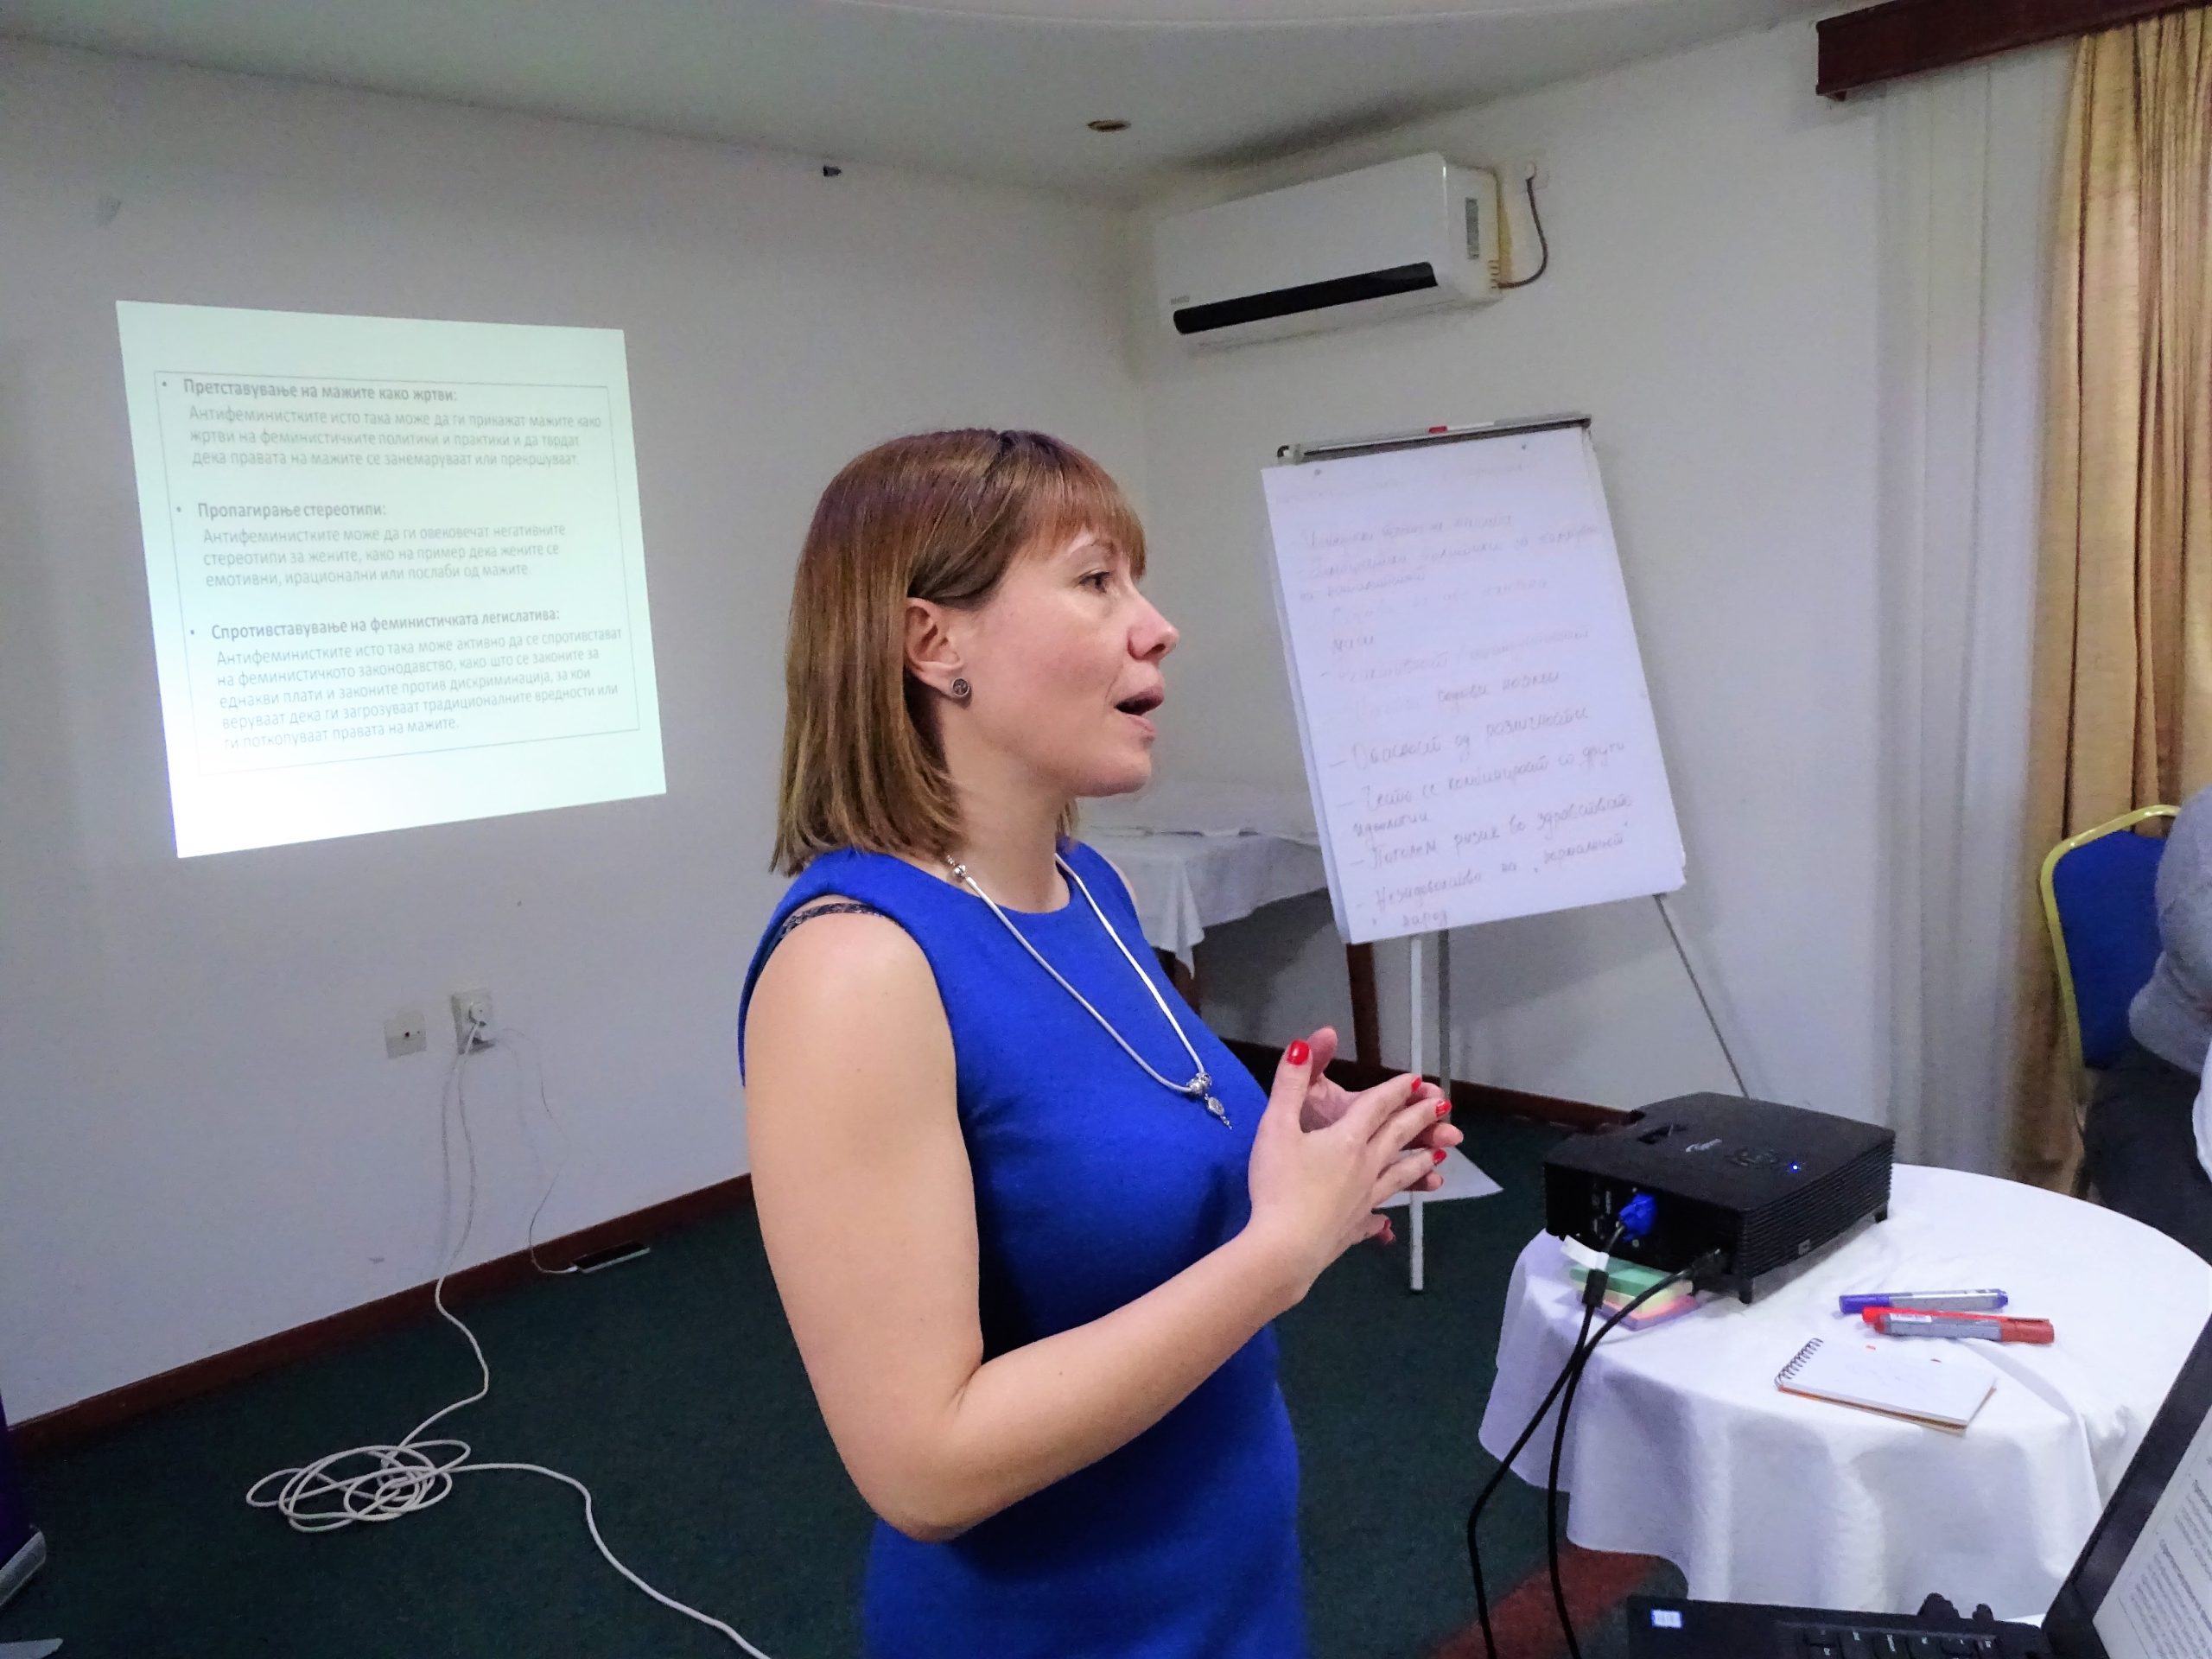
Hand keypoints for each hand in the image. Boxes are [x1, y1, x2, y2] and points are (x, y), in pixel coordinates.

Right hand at [1288, 1028, 1464, 1231]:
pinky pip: (1373, 1220)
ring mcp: (1364, 1200)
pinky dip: (1382, 1219)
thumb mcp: (1276, 1126)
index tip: (1418, 1080)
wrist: (1286, 1246)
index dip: (1396, 1090)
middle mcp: (1365, 1166)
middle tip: (1444, 1108)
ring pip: (1399, 1177)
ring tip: (1438, 1159)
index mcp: (1348, 1139)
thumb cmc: (1279, 1184)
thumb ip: (1291, 1084)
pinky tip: (1387, 1223)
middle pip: (1398, 1137)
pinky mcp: (1354, 1229)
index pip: (1378, 1107)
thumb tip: (1302, 1044)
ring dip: (1419, 1165)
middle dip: (1420, 1119)